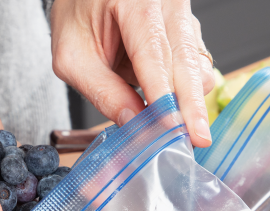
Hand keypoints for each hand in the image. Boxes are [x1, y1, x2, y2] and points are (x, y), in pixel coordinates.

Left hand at [51, 0, 214, 147]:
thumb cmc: (76, 15)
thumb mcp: (72, 57)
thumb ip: (102, 91)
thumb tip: (134, 122)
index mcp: (135, 2)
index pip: (154, 55)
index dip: (165, 95)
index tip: (173, 127)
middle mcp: (166, 3)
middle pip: (186, 61)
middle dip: (191, 104)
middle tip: (197, 138)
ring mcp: (181, 14)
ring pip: (196, 64)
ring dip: (186, 97)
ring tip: (169, 120)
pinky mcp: (187, 29)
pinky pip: (195, 63)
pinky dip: (183, 88)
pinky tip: (164, 97)